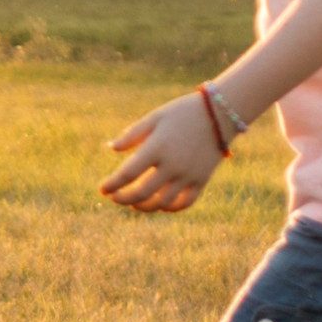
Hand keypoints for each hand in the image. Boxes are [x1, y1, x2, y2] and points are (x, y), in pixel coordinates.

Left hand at [99, 92, 223, 211]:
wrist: (219, 113)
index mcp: (157, 148)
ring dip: (144, 206)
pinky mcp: (202, 180)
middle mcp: (172, 165)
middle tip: (114, 198)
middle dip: (124, 199)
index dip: (112, 184)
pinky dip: (170, 208)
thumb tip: (111, 148)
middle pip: (142, 194)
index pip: (128, 173)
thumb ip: (132, 135)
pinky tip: (159, 204)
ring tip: (134, 202)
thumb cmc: (182, 113)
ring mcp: (188, 175)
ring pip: (162, 203)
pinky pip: (184, 203)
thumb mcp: (154, 118)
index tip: (102, 189)